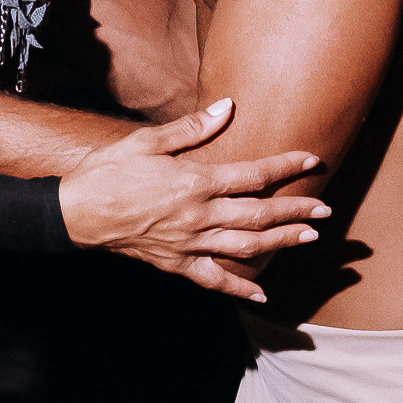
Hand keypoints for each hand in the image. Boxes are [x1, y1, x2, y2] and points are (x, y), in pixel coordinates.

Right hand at [60, 98, 327, 302]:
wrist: (76, 212)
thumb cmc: (109, 171)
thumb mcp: (147, 140)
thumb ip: (192, 127)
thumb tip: (227, 107)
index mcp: (195, 182)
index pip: (253, 174)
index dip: (285, 167)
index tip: (311, 160)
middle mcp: (199, 216)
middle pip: (260, 214)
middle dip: (296, 210)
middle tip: (326, 210)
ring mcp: (189, 244)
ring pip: (246, 246)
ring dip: (281, 242)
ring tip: (309, 238)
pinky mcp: (176, 263)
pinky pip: (214, 279)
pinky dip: (239, 288)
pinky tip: (262, 295)